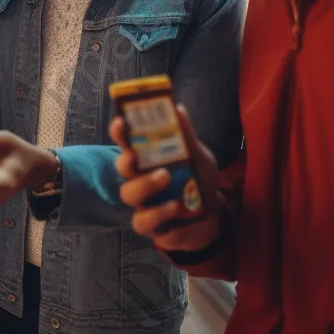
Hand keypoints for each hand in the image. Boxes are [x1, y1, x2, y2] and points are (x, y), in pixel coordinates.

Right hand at [110, 107, 223, 254]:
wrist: (213, 217)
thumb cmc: (199, 182)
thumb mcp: (199, 157)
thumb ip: (187, 137)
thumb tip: (178, 109)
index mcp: (148, 157)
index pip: (127, 142)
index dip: (120, 132)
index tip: (121, 122)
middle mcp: (140, 178)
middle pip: (122, 167)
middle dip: (125, 161)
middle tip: (135, 156)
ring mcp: (142, 202)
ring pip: (128, 194)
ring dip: (144, 185)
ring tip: (164, 178)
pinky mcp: (150, 225)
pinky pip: (143, 221)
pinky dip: (157, 213)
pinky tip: (173, 207)